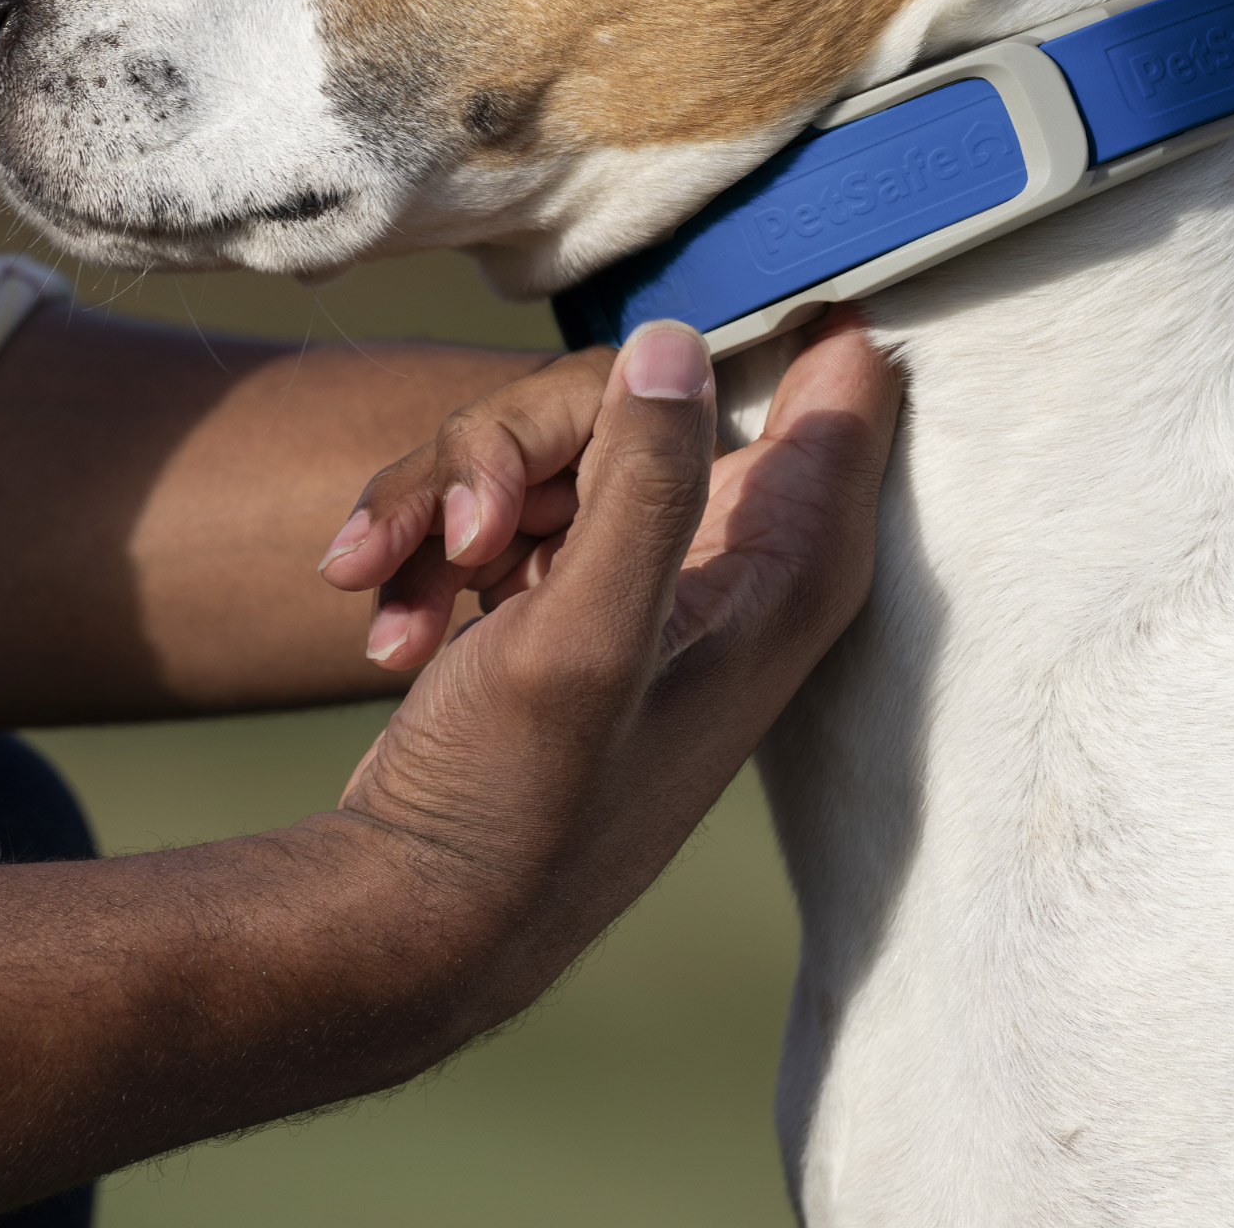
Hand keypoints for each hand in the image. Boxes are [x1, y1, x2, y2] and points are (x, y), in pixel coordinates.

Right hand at [314, 314, 898, 1015]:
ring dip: (446, 501)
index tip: (671, 326)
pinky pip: (499, 500)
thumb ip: (644, 483)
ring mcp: (643, 563)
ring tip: (391, 590)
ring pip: (544, 439)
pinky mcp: (567, 581)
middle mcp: (733, 553)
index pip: (842, 385)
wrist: (410, 909)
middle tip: (457, 537)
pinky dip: (433, 544)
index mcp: (786, 564)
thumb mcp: (583, 641)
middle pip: (633, 392)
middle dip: (513, 447)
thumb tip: (678, 340)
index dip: (773, 325)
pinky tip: (394, 628)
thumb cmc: (518, 805)